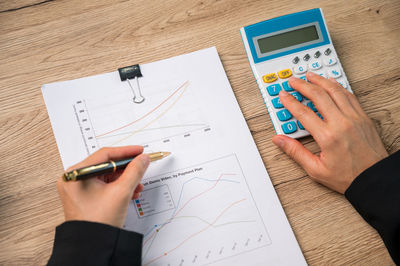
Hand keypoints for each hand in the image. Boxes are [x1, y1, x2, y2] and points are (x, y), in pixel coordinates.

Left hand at [57, 146, 149, 227]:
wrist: (92, 246)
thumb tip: (142, 159)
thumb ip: (134, 172)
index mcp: (76, 174)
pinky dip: (118, 187)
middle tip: (141, 165)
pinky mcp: (84, 197)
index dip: (126, 152)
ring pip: (107, 176)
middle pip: (106, 165)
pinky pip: (104, 185)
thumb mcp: (121, 192)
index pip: (105, 155)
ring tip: (138, 184)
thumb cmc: (97, 222)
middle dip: (127, 168)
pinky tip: (131, 191)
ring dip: (125, 179)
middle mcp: (74, 179)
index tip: (139, 151)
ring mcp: (78, 188)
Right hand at [272, 72, 387, 193]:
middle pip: (318, 95)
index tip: (283, 95)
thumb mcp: (316, 169)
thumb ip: (295, 152)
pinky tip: (331, 83)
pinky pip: (349, 95)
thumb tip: (279, 140)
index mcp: (328, 137)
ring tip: (310, 76)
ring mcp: (354, 118)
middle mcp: (342, 123)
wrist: (374, 178)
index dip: (290, 102)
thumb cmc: (348, 176)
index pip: (303, 112)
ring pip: (335, 91)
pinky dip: (338, 86)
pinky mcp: (363, 117)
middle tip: (293, 81)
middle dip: (303, 85)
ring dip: (321, 80)